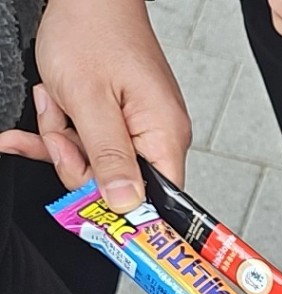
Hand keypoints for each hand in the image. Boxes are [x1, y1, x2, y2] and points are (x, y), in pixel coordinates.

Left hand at [0, 0, 190, 210]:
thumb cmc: (92, 32)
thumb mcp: (89, 101)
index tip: (87, 205)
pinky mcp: (123, 118)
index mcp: (164, 137)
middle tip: (59, 134)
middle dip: (79, 164)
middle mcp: (160, 136)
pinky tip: (50, 112)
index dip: (120, 206)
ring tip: (53, 106)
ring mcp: (141, 127)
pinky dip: (65, 131)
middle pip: (121, 184)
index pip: (155, 199)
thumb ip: (107, 157)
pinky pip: (92, 142)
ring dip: (65, 141)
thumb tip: (124, 204)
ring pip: (99, 163)